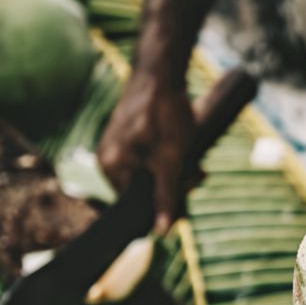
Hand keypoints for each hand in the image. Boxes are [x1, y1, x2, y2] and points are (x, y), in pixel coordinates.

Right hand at [97, 69, 195, 234]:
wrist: (162, 72)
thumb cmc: (165, 115)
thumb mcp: (170, 161)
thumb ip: (165, 196)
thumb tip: (160, 232)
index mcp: (110, 168)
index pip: (135, 206)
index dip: (164, 204)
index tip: (187, 191)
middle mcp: (107, 159)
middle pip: (145, 190)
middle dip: (174, 185)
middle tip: (197, 173)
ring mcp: (117, 146)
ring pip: (152, 173)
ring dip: (176, 171)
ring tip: (195, 160)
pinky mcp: (130, 134)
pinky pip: (150, 158)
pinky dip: (169, 157)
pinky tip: (185, 147)